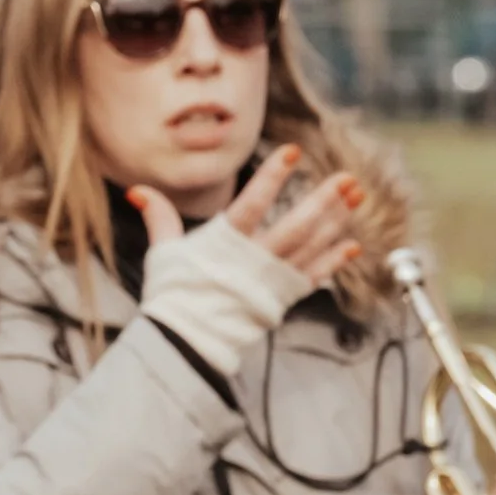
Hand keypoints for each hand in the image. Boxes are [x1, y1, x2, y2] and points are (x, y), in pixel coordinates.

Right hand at [129, 143, 362, 291]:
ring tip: (357, 198)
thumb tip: (138, 190)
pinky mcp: (281, 298)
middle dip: (323, 201)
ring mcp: (271, 280)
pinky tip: (351, 245)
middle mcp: (253, 260)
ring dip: (335, 222)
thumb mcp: (163, 252)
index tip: (293, 152)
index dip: (272, 176)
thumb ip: (159, 217)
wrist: (186, 342)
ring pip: (310, 247)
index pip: (252, 202)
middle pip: (295, 226)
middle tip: (348, 179)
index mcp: (223, 243)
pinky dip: (333, 261)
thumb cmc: (172, 294)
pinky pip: (313, 277)